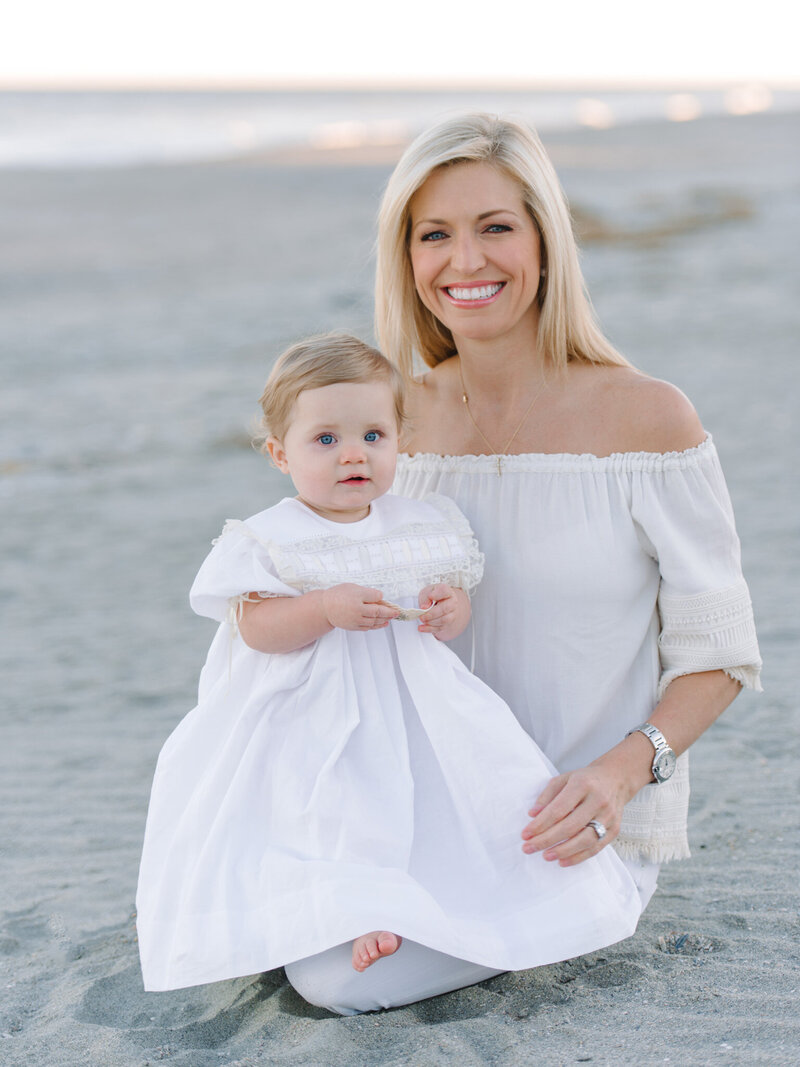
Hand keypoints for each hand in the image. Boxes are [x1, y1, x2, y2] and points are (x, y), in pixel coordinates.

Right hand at [321, 584, 398, 631]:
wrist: (324, 608)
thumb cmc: (338, 595)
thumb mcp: (353, 588)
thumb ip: (367, 592)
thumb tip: (380, 597)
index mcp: (357, 598)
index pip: (375, 599)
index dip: (384, 601)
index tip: (389, 602)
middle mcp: (357, 610)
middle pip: (377, 612)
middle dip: (389, 613)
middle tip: (397, 612)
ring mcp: (355, 620)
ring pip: (373, 621)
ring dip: (384, 620)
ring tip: (391, 619)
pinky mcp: (353, 627)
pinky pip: (367, 627)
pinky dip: (376, 626)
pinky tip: (381, 624)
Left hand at [417, 583, 470, 641]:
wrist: (439, 605)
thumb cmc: (432, 597)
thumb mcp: (426, 592)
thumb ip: (425, 597)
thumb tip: (424, 607)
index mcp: (447, 592)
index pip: (445, 591)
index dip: (437, 594)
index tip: (430, 596)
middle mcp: (452, 602)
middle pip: (445, 609)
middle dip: (432, 614)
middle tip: (422, 615)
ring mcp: (452, 614)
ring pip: (444, 620)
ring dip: (431, 622)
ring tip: (422, 620)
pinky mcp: (448, 624)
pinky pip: (440, 628)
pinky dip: (429, 629)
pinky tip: (421, 628)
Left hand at [520, 762, 635, 866]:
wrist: (615, 779)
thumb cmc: (585, 780)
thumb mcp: (564, 779)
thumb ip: (547, 795)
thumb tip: (532, 815)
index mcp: (582, 785)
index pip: (558, 809)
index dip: (540, 824)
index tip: (525, 834)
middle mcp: (598, 801)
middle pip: (570, 826)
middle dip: (546, 840)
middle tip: (529, 848)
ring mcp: (608, 816)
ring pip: (584, 840)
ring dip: (563, 851)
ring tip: (545, 856)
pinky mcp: (614, 829)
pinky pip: (595, 848)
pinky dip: (578, 857)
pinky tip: (562, 861)